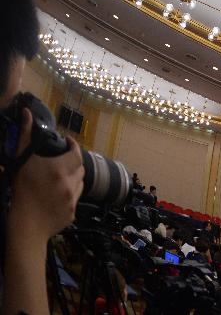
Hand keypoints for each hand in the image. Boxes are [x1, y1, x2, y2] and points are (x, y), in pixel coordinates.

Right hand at [7, 107, 83, 240]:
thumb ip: (24, 136)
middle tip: (62, 160)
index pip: (77, 152)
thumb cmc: (20, 191)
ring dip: (73, 178)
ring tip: (59, 177)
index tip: (68, 142)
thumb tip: (27, 113)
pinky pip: (75, 199)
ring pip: (80, 183)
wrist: (25, 225)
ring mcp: (74, 198)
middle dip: (73, 162)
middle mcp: (71, 182)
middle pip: (80, 167)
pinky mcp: (73, 213)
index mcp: (61, 168)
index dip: (74, 145)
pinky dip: (69, 194)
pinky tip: (56, 195)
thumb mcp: (21, 161)